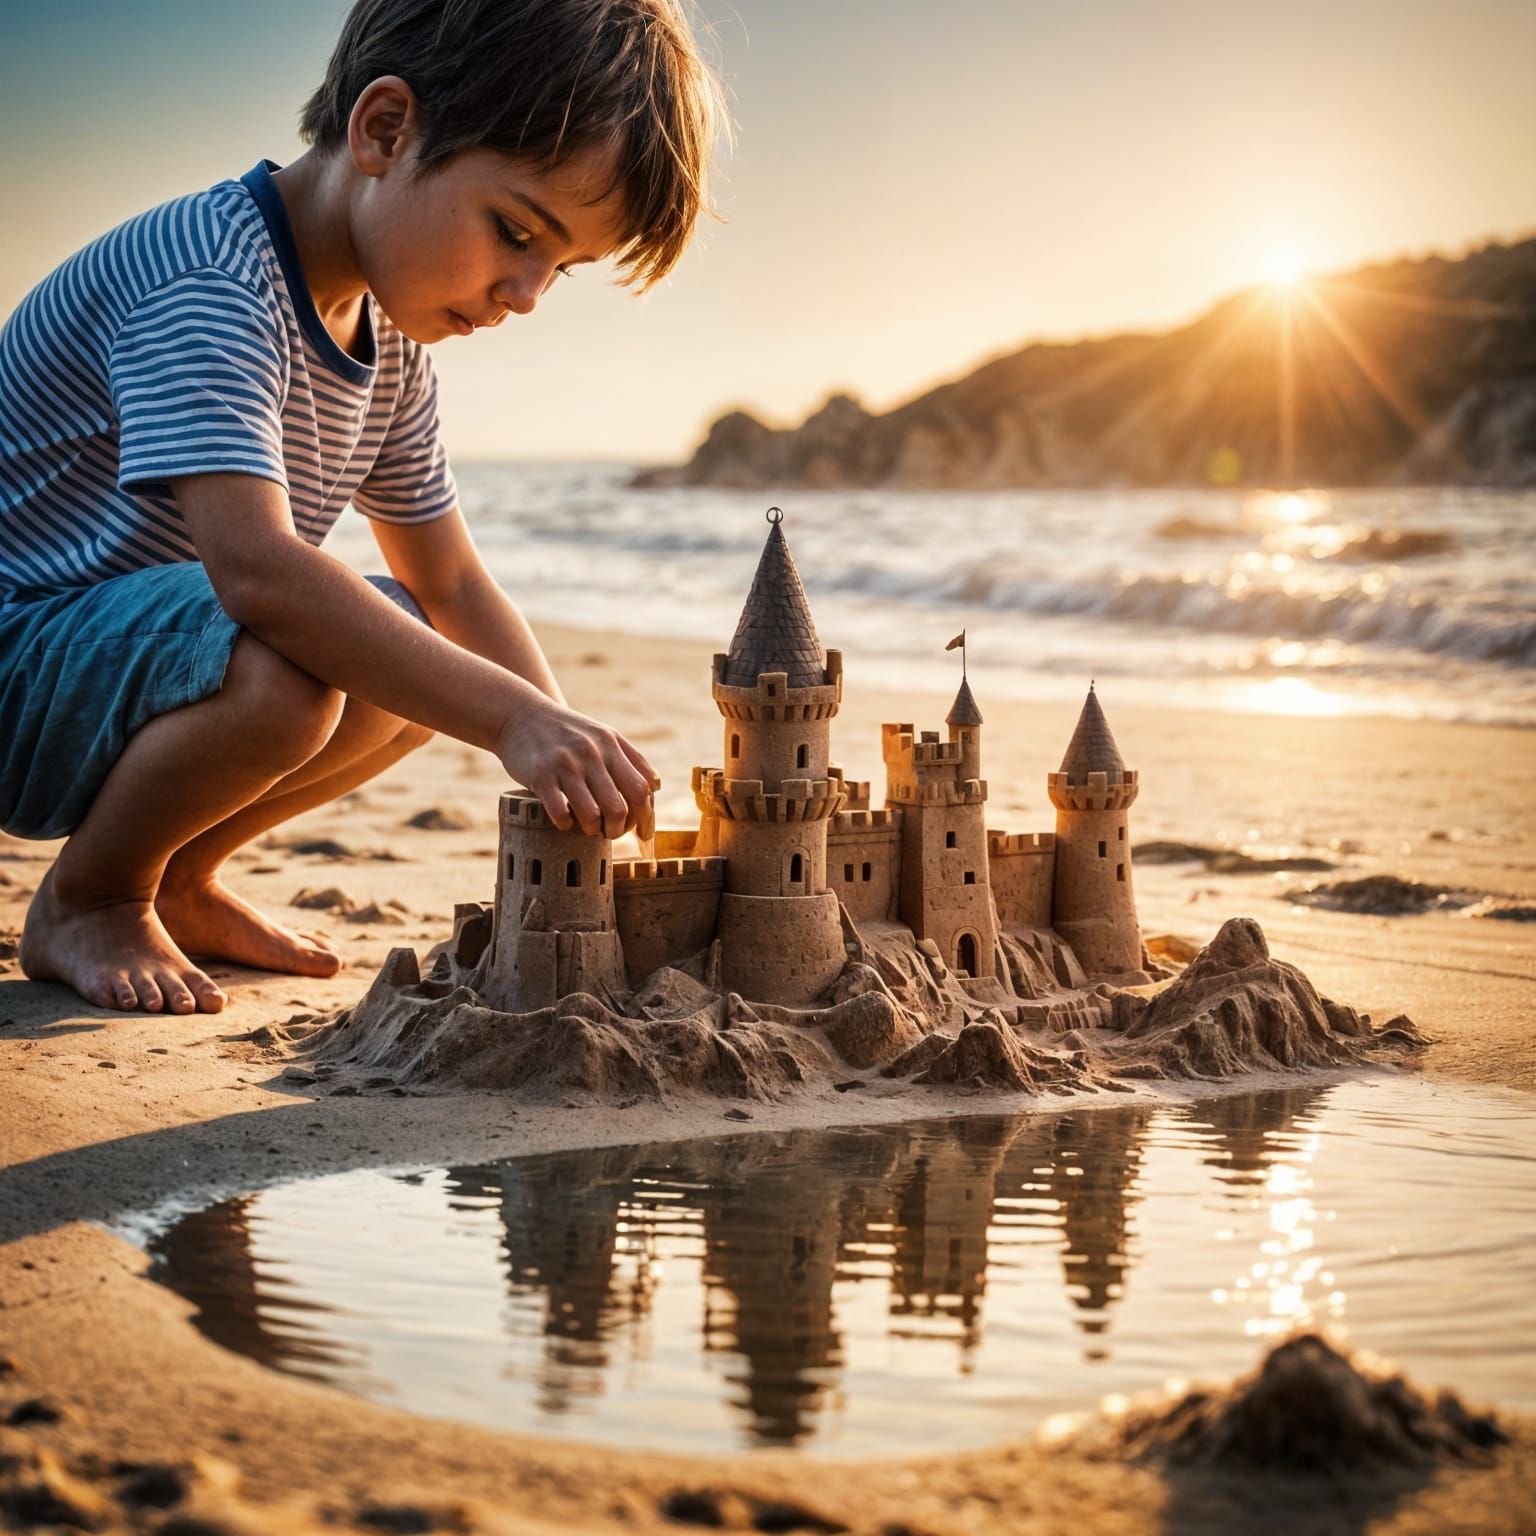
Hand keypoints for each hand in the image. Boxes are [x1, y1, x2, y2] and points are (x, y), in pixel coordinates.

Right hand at [496, 697, 657, 837]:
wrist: (521, 714)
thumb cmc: (567, 732)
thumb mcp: (602, 735)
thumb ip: (630, 759)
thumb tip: (655, 787)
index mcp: (611, 744)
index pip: (641, 788)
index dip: (646, 816)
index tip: (643, 833)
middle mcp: (592, 753)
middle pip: (619, 807)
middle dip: (619, 829)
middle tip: (611, 832)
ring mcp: (566, 764)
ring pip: (592, 814)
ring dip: (594, 830)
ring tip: (590, 829)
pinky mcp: (540, 774)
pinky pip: (560, 812)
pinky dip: (566, 824)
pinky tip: (565, 821)